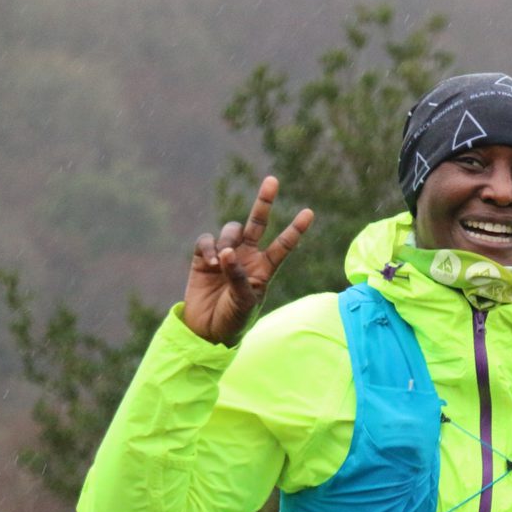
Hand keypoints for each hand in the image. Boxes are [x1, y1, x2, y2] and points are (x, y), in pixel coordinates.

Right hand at [183, 176, 312, 345]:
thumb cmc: (234, 320)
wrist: (207, 330)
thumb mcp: (244, 302)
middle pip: (258, 223)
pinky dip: (207, 248)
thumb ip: (238, 276)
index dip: (295, 229)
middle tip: (273, 180)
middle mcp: (248, 257)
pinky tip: (209, 263)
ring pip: (231, 230)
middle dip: (264, 202)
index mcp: (265, 269)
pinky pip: (206, 240)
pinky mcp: (202, 258)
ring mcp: (226, 255)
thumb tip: (227, 251)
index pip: (284, 245)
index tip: (309, 213)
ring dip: (226, 240)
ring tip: (220, 262)